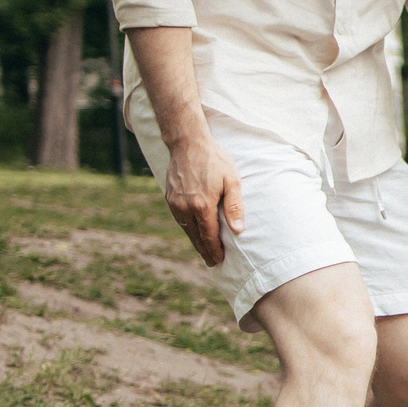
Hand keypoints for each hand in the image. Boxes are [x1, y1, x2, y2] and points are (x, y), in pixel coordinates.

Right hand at [159, 134, 244, 266]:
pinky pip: (179, 219)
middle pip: (196, 236)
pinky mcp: (169, 197)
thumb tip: (238, 230)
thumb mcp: (232, 182)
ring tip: (204, 251)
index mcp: (201, 205)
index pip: (209, 235)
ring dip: (195, 241)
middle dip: (204, 250)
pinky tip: (194, 233)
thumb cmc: (215, 161)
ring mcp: (175, 202)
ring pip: (186, 229)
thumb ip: (234, 207)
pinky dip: (187, 229)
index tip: (219, 260)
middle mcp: (185, 207)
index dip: (214, 249)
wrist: (188, 143)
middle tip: (212, 263)